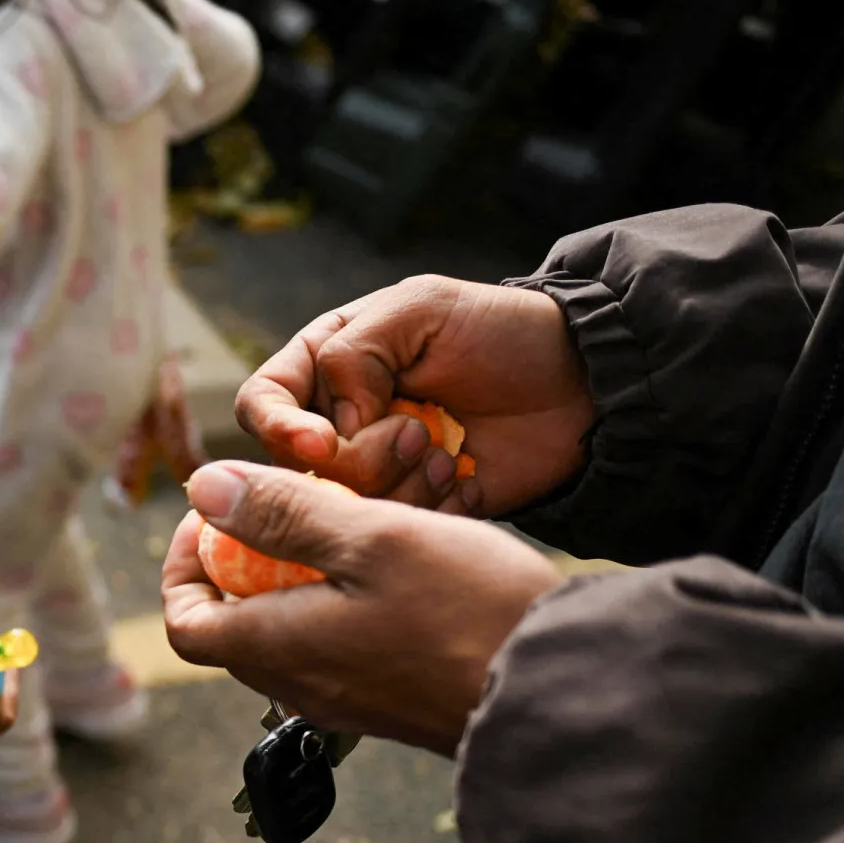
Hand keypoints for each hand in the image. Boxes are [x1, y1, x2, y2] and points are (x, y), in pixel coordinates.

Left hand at [162, 461, 564, 754]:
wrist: (568, 690)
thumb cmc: (471, 611)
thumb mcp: (371, 538)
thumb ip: (282, 514)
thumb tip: (204, 490)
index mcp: (279, 649)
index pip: (184, 622)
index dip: (184, 563)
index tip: (216, 513)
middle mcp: (303, 686)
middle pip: (234, 623)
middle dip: (245, 558)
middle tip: (288, 503)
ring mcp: (351, 698)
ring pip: (292, 629)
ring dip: (302, 573)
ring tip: (352, 520)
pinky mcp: (394, 699)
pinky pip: (342, 643)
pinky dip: (346, 597)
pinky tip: (399, 559)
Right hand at [237, 275, 593, 515]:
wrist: (581, 385)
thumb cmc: (500, 332)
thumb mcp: (420, 309)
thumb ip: (354, 353)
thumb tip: (329, 426)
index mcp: (325, 365)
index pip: (262, 404)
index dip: (279, 429)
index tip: (323, 443)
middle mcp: (338, 423)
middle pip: (296, 468)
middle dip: (358, 459)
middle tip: (419, 432)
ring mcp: (374, 473)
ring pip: (341, 507)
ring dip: (398, 483)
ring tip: (447, 451)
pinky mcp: (411, 512)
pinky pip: (391, 532)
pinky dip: (426, 508)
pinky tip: (461, 478)